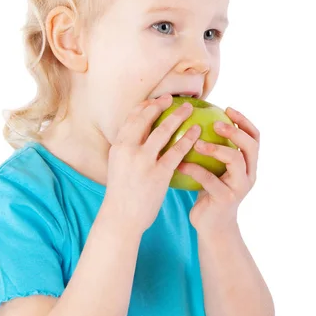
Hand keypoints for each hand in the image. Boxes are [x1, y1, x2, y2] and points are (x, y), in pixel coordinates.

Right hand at [104, 94, 200, 232]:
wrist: (122, 217)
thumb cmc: (122, 194)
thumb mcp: (119, 167)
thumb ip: (128, 151)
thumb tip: (141, 139)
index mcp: (118, 146)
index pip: (131, 118)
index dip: (144, 106)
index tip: (155, 100)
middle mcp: (128, 150)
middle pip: (145, 119)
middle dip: (160, 104)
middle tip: (173, 98)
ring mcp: (143, 161)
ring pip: (163, 131)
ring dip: (178, 116)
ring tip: (190, 109)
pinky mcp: (158, 173)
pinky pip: (177, 151)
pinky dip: (188, 138)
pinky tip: (197, 131)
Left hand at [177, 107, 259, 233]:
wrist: (212, 227)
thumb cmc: (209, 193)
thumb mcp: (215, 170)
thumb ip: (214, 151)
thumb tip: (194, 120)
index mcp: (248, 165)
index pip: (255, 138)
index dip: (244, 121)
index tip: (227, 109)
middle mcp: (249, 175)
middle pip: (250, 146)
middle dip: (235, 131)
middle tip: (216, 123)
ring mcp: (239, 187)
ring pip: (235, 160)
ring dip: (216, 148)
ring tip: (197, 142)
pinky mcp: (225, 199)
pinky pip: (210, 179)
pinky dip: (194, 169)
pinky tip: (179, 163)